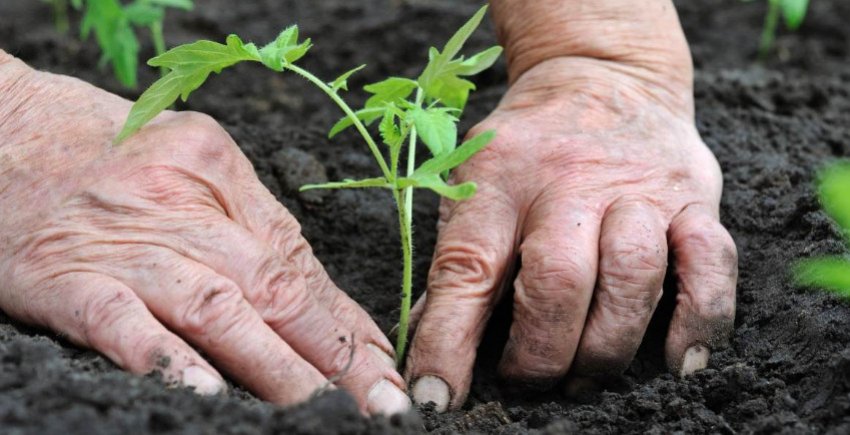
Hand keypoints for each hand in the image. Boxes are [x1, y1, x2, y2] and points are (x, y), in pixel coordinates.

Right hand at [0, 54, 409, 414]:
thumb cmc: (101, 152)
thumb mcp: (188, 166)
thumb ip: (247, 227)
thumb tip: (313, 301)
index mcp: (219, 171)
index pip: (298, 260)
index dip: (344, 321)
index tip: (380, 365)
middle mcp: (181, 203)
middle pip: (272, 286)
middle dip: (332, 354)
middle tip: (376, 401)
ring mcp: (123, 241)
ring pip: (215, 307)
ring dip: (273, 366)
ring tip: (315, 409)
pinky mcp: (64, 276)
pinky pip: (121, 320)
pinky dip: (166, 358)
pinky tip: (204, 393)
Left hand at [404, 57, 736, 410]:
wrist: (602, 76)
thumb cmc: (527, 151)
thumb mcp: (474, 185)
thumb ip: (459, 265)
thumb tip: (434, 354)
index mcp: (498, 181)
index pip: (466, 268)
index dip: (448, 341)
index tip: (437, 397)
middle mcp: (569, 182)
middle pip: (558, 281)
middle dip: (541, 354)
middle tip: (529, 382)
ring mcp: (639, 189)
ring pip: (633, 277)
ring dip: (607, 347)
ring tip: (585, 375)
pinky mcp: (694, 198)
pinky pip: (711, 263)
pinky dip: (700, 320)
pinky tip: (677, 361)